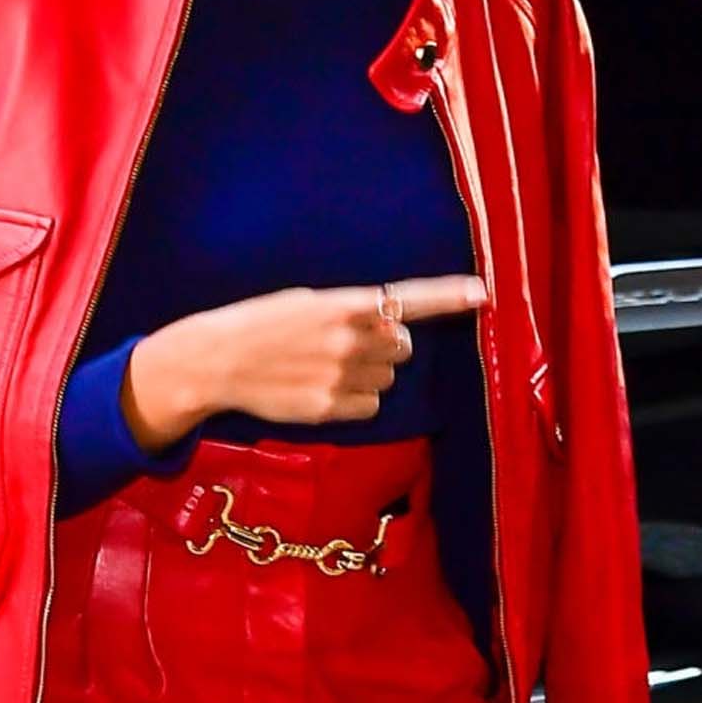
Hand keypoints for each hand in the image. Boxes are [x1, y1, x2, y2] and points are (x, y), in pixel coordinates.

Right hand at [122, 275, 485, 450]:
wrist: (218, 360)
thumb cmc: (262, 324)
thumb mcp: (308, 301)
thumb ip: (354, 313)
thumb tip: (394, 334)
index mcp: (345, 305)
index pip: (408, 299)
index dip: (449, 297)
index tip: (483, 294)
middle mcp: (350, 340)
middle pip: (402, 347)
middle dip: (385, 347)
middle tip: (347, 346)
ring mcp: (341, 377)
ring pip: (387, 380)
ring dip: (369, 375)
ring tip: (327, 368)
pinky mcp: (330, 408)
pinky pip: (370, 406)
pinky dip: (355, 401)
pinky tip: (323, 390)